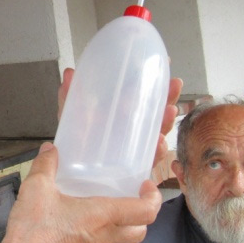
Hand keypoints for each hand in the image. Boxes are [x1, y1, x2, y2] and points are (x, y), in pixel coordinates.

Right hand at [1, 143, 161, 242]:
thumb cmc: (34, 235)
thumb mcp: (36, 189)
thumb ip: (45, 166)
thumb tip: (50, 150)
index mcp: (102, 216)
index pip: (146, 211)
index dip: (153, 197)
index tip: (146, 185)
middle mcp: (104, 236)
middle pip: (140, 230)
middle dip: (143, 214)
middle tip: (133, 197)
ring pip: (121, 239)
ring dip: (121, 224)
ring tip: (105, 207)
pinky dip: (100, 233)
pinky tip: (81, 221)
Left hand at [57, 68, 182, 167]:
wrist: (74, 179)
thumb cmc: (75, 148)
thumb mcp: (72, 120)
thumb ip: (70, 99)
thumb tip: (69, 73)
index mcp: (119, 114)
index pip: (142, 93)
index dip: (154, 79)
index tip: (165, 63)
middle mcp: (131, 129)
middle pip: (156, 111)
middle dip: (168, 97)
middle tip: (174, 85)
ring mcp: (137, 148)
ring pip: (159, 132)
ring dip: (166, 122)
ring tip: (169, 111)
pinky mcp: (137, 169)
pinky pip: (150, 159)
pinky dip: (156, 151)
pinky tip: (158, 143)